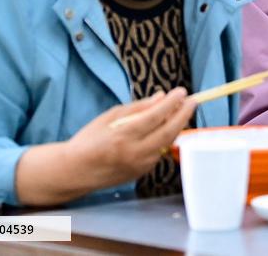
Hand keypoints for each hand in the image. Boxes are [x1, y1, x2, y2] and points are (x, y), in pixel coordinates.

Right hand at [65, 88, 196, 190]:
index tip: (182, 92)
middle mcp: (133, 153)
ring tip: (182, 111)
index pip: (154, 117)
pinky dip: (164, 139)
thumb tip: (162, 97)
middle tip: (193, 101)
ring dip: (176, 126)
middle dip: (183, 115)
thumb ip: (138, 108)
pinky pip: (158, 152)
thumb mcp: (109, 117)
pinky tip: (166, 127)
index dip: (171, 103)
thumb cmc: (89, 140)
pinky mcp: (141, 174)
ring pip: (166, 143)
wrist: (74, 171)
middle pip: (168, 133)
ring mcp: (139, 166)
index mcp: (122, 137)